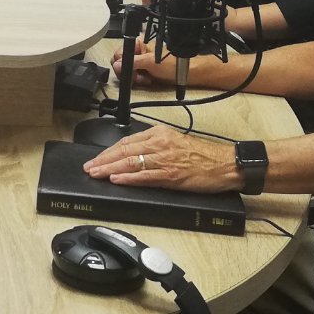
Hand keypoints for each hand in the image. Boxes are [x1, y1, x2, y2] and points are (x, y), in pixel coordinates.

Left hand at [81, 125, 237, 192]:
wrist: (224, 164)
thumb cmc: (203, 155)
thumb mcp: (175, 141)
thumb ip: (154, 145)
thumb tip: (132, 155)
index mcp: (159, 133)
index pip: (127, 141)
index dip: (108, 151)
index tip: (96, 158)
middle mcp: (160, 144)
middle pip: (124, 151)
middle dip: (103, 160)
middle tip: (88, 168)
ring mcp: (165, 160)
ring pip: (130, 163)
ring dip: (109, 169)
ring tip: (96, 174)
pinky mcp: (171, 175)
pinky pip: (144, 177)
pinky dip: (128, 178)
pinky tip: (116, 180)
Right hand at [111, 37, 176, 87]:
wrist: (184, 74)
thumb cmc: (171, 64)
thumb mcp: (150, 62)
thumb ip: (133, 63)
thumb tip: (117, 65)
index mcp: (138, 44)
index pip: (119, 54)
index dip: (122, 65)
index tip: (130, 71)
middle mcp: (137, 51)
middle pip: (121, 64)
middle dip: (130, 73)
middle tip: (139, 76)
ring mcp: (140, 62)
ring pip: (127, 72)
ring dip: (135, 78)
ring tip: (146, 79)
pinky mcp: (143, 70)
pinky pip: (133, 77)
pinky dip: (139, 81)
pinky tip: (147, 80)